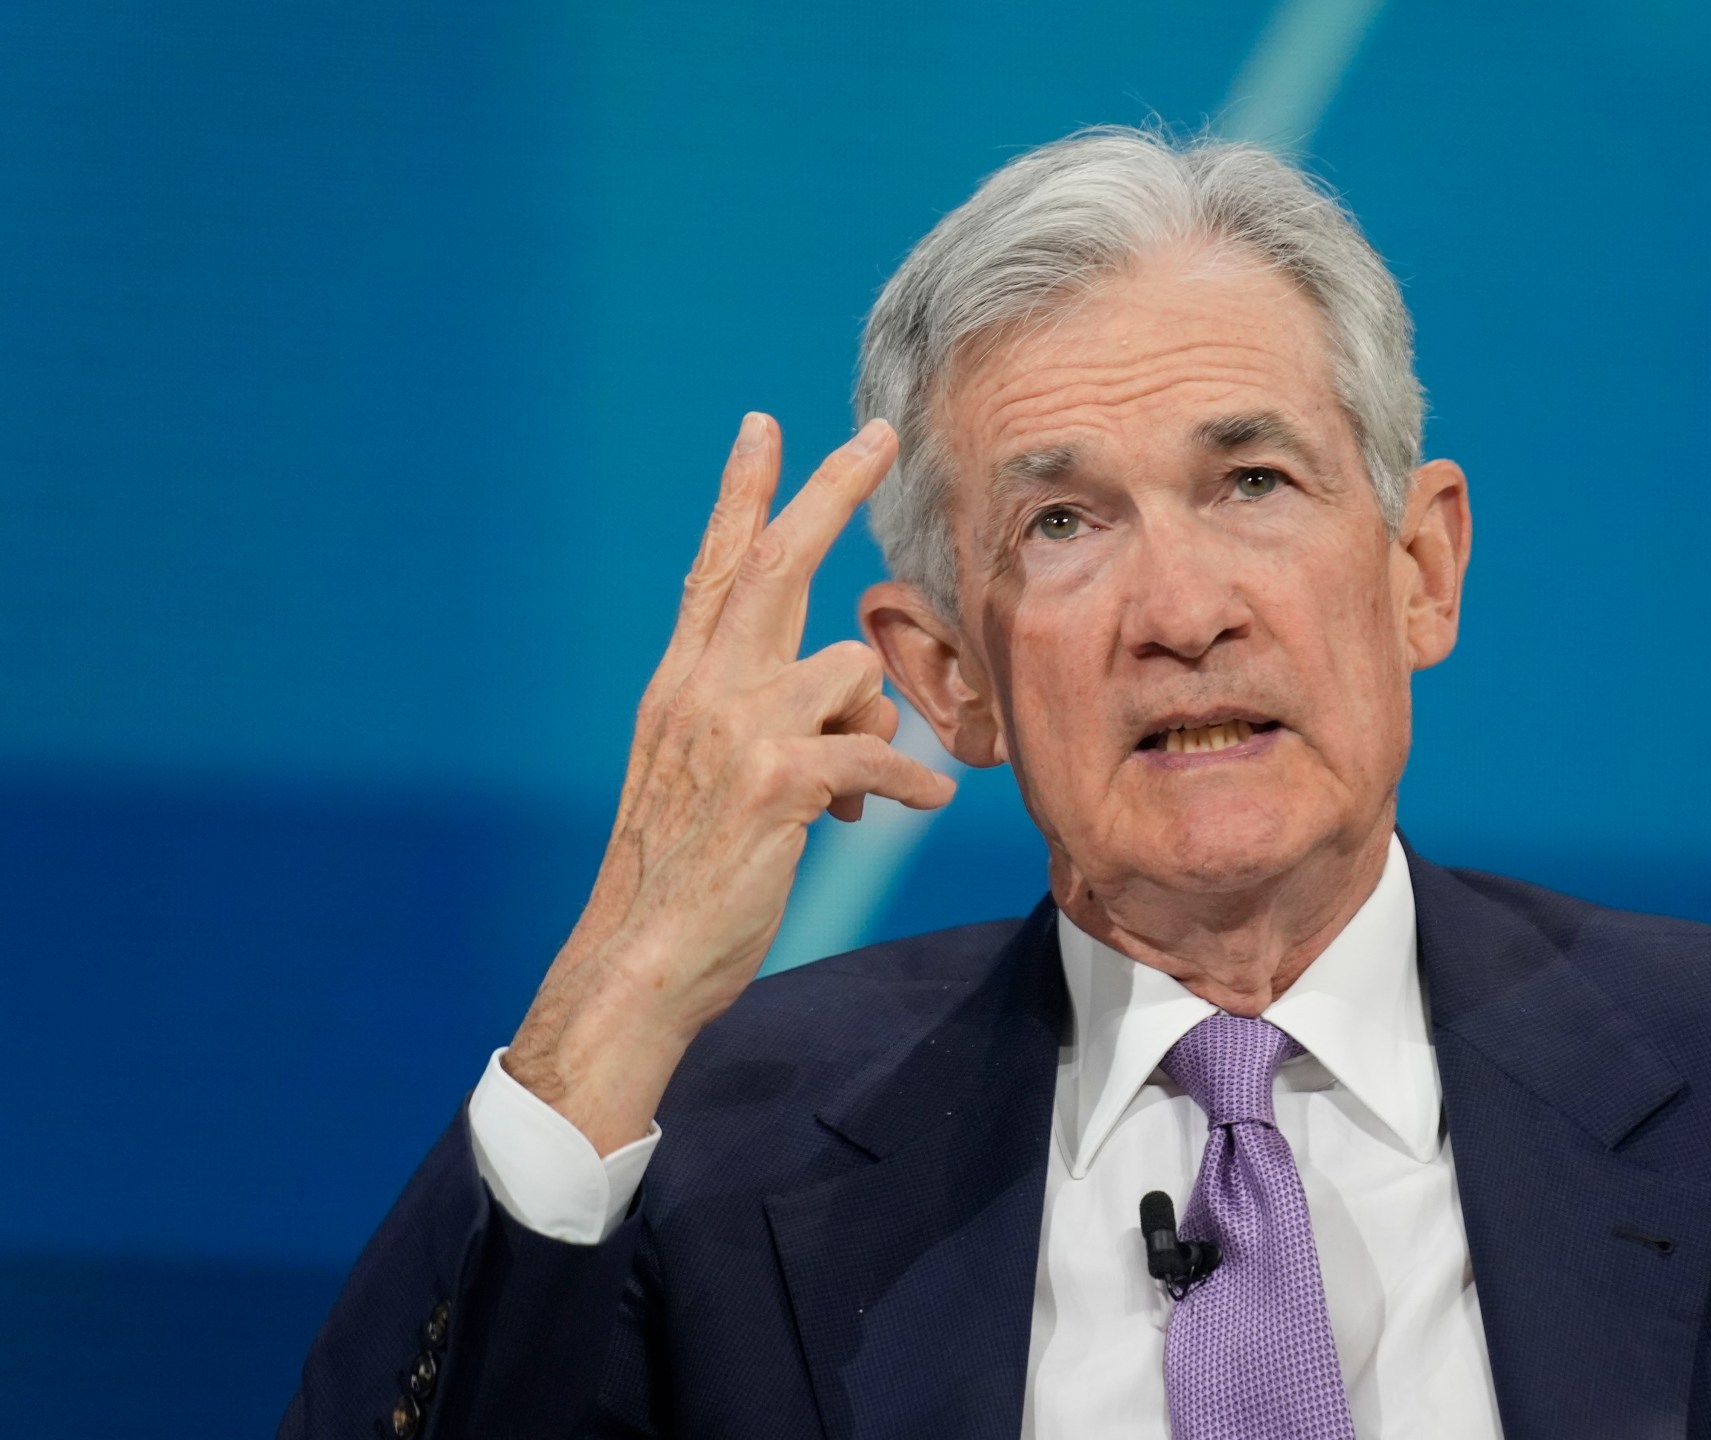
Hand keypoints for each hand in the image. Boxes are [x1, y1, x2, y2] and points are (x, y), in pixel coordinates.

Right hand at [505, 414, 956, 1150]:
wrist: (637, 961)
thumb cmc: (685, 878)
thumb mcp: (716, 778)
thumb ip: (776, 721)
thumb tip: (859, 706)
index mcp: (681, 683)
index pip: (715, 567)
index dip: (744, 495)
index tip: (764, 426)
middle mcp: (701, 689)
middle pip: (778, 566)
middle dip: (830, 492)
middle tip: (878, 436)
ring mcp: (735, 731)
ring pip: (853, 674)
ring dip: (876, 727)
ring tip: (856, 792)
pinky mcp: (776, 782)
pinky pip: (877, 757)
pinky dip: (907, 784)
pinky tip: (916, 807)